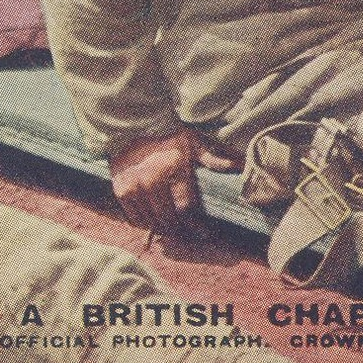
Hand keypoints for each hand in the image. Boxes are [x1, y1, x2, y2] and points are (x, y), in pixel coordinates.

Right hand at [108, 128, 239, 230]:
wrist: (133, 129)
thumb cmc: (169, 138)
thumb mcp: (194, 143)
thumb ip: (214, 159)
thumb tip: (241, 165)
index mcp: (174, 171)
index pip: (186, 208)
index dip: (196, 226)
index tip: (205, 234)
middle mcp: (153, 181)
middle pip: (169, 219)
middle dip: (182, 230)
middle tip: (190, 233)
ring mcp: (135, 188)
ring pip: (153, 222)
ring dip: (165, 229)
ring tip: (175, 229)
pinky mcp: (122, 192)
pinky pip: (136, 218)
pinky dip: (146, 223)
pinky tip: (155, 221)